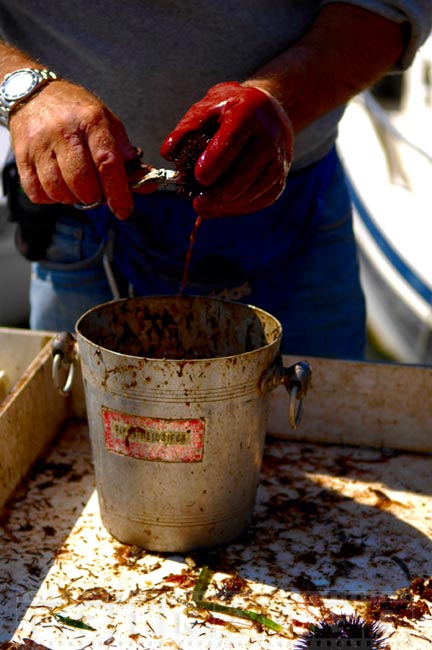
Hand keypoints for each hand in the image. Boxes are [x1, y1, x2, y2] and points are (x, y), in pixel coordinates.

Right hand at [9, 79, 146, 219]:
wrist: (34, 95)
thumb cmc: (76, 114)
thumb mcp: (107, 124)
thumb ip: (127, 155)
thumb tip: (146, 185)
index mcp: (92, 122)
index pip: (107, 163)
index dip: (118, 193)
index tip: (124, 210)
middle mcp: (64, 132)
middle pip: (82, 182)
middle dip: (94, 197)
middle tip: (97, 193)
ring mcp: (40, 145)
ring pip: (59, 191)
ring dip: (72, 198)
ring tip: (77, 187)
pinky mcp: (22, 157)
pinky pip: (38, 193)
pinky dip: (51, 197)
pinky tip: (58, 185)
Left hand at [160, 81, 293, 217]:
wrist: (268, 111)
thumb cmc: (230, 110)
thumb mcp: (207, 108)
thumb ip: (187, 128)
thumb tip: (168, 152)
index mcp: (249, 111)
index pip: (234, 138)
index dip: (216, 161)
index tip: (199, 178)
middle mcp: (270, 134)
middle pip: (248, 168)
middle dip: (222, 191)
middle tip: (198, 204)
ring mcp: (279, 157)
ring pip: (258, 187)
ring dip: (231, 203)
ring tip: (206, 209)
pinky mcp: (281, 176)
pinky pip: (264, 197)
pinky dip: (242, 207)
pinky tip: (222, 209)